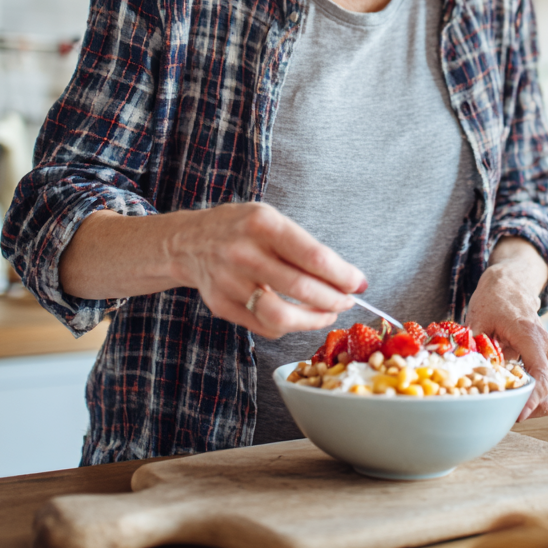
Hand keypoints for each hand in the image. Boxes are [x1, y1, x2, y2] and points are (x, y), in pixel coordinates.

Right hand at [168, 202, 366, 337]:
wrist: (189, 241)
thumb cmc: (241, 228)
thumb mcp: (271, 220)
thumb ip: (303, 246)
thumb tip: (346, 277)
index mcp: (263, 224)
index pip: (313, 256)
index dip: (343, 274)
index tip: (359, 283)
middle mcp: (244, 253)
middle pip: (302, 288)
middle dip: (334, 300)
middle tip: (348, 301)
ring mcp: (230, 282)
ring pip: (282, 316)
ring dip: (313, 320)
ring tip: (328, 314)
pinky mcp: (222, 306)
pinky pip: (264, 327)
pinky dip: (289, 326)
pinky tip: (300, 317)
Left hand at [463, 237, 547, 420]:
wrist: (512, 287)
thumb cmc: (493, 302)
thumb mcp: (477, 320)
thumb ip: (474, 349)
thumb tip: (465, 376)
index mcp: (530, 335)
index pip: (541, 375)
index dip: (531, 399)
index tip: (517, 416)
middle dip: (528, 409)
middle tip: (503, 409)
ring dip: (534, 406)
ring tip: (511, 401)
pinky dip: (540, 399)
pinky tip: (521, 393)